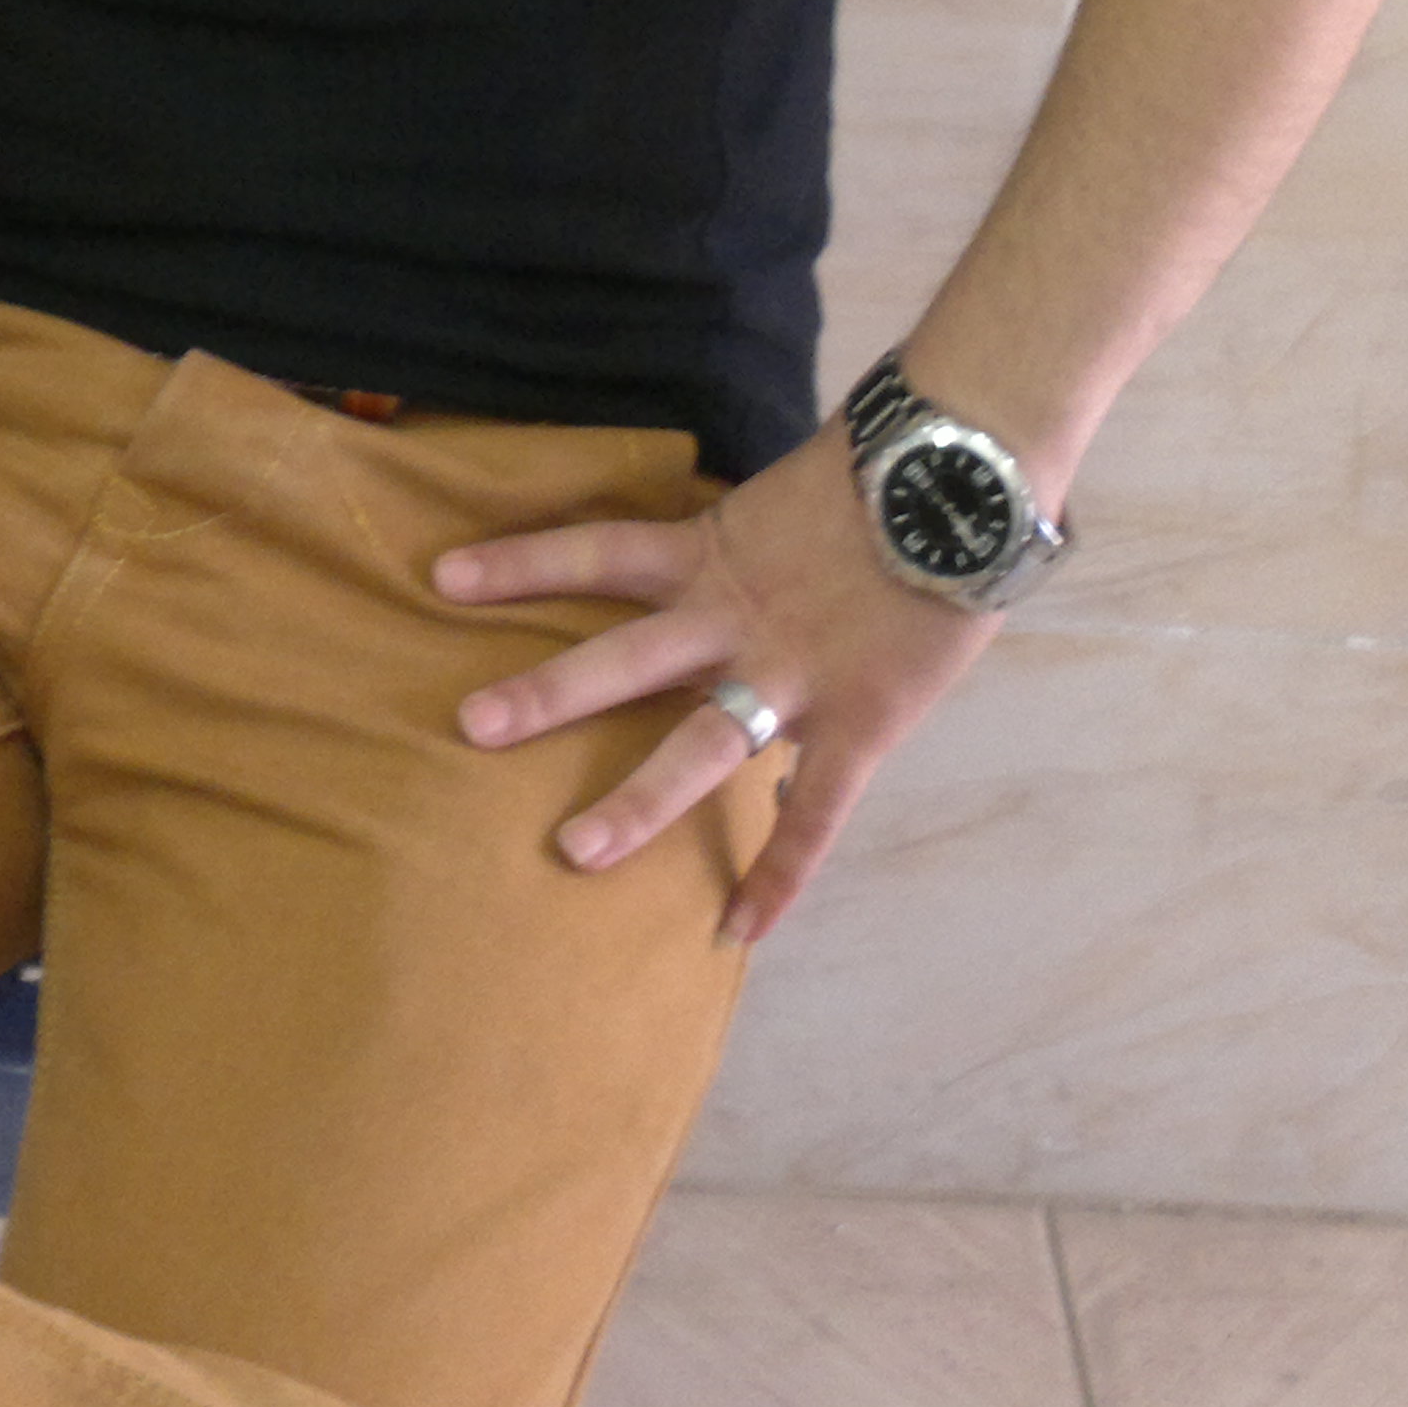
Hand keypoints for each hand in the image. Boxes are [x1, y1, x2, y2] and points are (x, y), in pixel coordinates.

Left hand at [434, 424, 1002, 942]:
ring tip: (573, 852)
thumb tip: (731, 547)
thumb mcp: (790, 494)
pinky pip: (811, 812)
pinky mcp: (856, 723)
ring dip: (637, 801)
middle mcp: (735, 618)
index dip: (520, 561)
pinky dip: (780, 874)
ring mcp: (792, 676)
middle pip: (624, 657)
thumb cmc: (885, 476)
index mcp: (713, 552)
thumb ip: (748, 537)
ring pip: (698, 746)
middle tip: (469, 726)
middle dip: (548, 694)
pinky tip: (738, 930)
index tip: (442, 576)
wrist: (965, 480)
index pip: (596, 552)